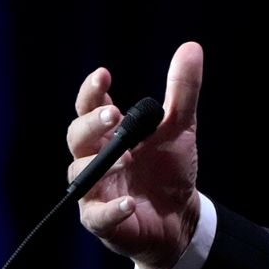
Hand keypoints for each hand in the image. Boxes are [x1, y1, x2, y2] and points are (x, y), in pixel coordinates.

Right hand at [66, 42, 203, 268]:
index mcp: (109, 133)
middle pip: (77, 136)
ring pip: (80, 175)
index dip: (91, 91)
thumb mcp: (179, 127)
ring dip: (100, 165)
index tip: (104, 74)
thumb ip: (182, 90)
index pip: (89, 107)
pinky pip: (97, 216)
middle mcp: (95, 159)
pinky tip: (129, 202)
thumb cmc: (168, 168)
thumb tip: (192, 47)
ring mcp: (95, 191)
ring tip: (125, 158)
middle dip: (91, 123)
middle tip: (113, 114)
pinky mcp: (103, 222)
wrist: (180, 216)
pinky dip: (111, 210)